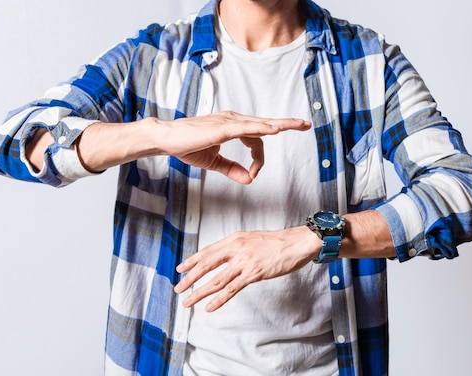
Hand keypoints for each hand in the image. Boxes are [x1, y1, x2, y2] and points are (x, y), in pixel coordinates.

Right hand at [157, 111, 310, 183]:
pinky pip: (246, 127)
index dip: (259, 160)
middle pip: (265, 124)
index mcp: (232, 127)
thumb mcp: (214, 162)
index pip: (256, 140)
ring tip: (299, 124)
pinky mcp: (222, 127)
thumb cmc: (187, 146)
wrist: (166, 139)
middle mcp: (233, 121)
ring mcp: (228, 122)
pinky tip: (275, 129)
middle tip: (306, 124)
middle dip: (287, 124)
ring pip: (260, 123)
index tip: (253, 175)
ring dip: (280, 124)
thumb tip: (249, 180)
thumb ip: (232, 169)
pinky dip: (262, 128)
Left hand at [174, 226, 320, 311]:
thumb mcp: (252, 239)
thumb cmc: (277, 242)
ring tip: (188, 301)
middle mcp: (236, 249)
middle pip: (207, 265)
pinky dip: (219, 299)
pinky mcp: (254, 273)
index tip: (179, 269)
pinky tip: (209, 307)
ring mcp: (244, 262)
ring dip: (200, 292)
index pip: (208, 251)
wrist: (297, 243)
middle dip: (190, 278)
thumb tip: (225, 256)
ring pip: (216, 280)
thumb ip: (237, 247)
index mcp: (234, 239)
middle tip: (178, 288)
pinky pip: (232, 289)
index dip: (192, 261)